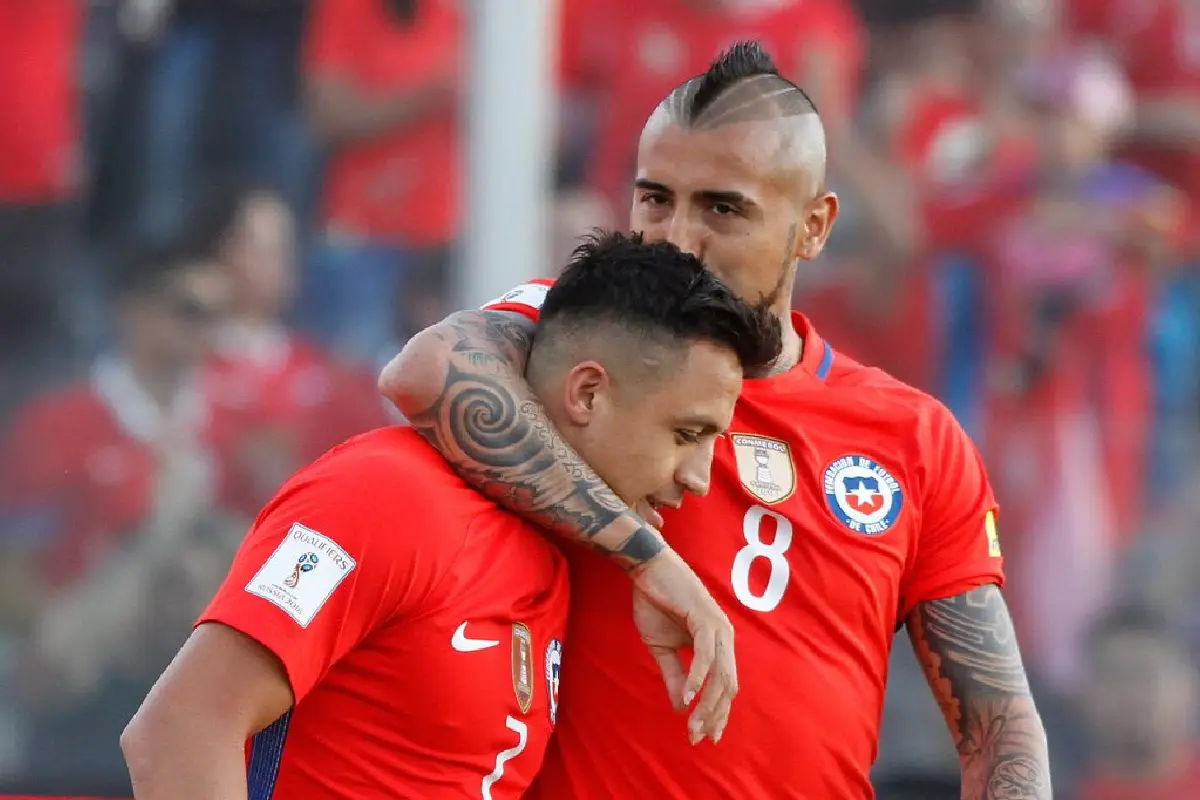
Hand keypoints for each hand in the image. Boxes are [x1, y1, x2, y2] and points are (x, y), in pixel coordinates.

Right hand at [630, 549, 736, 743]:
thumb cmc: (656, 602)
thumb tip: (681, 707)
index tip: (704, 737)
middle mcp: (725, 636)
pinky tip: (687, 695)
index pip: (724, 686)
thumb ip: (674, 675)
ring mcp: (718, 626)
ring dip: (707, 703)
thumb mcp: (662, 648)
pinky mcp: (704, 617)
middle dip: (714, 715)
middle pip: (728, 686)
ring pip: (721, 675)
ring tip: (692, 725)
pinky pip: (706, 654)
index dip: (716, 713)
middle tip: (698, 738)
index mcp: (718, 643)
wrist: (646, 569)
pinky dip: (697, 677)